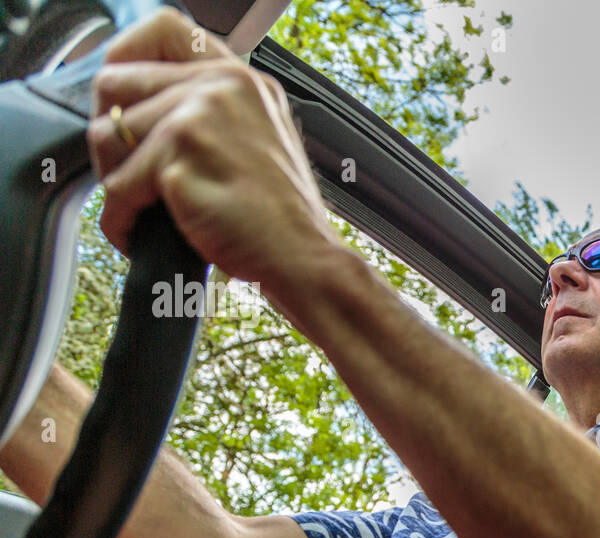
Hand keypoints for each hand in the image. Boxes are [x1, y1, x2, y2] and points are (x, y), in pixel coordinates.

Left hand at [87, 8, 341, 298]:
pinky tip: (141, 234)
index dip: (127, 57)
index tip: (123, 96)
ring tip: (141, 209)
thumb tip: (140, 109)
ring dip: (113, 179)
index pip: (162, 30)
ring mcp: (198, 122)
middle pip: (115, 84)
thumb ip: (211, 110)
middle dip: (109, 134)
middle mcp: (220, 89)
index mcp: (241, 79)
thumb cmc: (280, 215)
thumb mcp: (259, 138)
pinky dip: (120, 220)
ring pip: (107, 136)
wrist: (303, 258)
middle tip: (128, 173)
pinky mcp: (179, 163)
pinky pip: (117, 187)